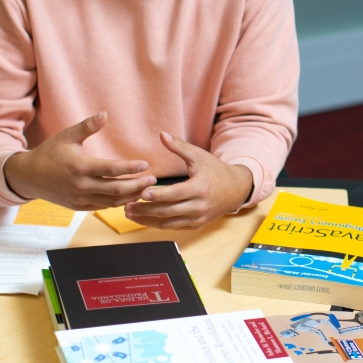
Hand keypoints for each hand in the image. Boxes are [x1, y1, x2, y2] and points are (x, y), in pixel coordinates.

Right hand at [2, 112, 156, 210]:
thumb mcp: (67, 136)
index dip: (130, 168)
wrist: (29, 177)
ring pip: (111, 202)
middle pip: (116, 189)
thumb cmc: (50, 153)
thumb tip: (106, 114)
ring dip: (130, 197)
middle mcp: (81, 186)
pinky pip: (102, 207)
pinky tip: (129, 197)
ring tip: (146, 190)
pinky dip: (117, 203)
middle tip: (153, 180)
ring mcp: (80, 198)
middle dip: (137, 186)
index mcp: (80, 167)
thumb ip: (88, 126)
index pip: (111, 169)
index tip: (145, 164)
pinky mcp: (79, 207)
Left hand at [123, 132, 253, 229]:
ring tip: (130, 214)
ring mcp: (197, 218)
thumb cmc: (215, 170)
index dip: (158, 195)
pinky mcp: (195, 225)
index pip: (175, 194)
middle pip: (168, 211)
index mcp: (200, 189)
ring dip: (147, 220)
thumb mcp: (199, 156)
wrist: (235, 189)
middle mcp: (199, 207)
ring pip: (168, 223)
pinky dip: (157, 224)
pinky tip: (143, 219)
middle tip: (126, 206)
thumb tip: (161, 134)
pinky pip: (173, 227)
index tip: (141, 194)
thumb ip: (179, 147)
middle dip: (146, 210)